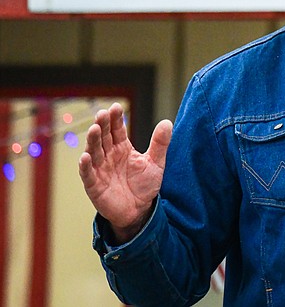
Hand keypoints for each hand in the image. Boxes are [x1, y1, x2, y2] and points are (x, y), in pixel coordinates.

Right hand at [78, 102, 171, 242]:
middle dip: (103, 126)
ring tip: (94, 129)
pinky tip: (85, 157)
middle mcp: (109, 156)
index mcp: (123, 149)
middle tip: (102, 114)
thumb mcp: (156, 163)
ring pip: (94, 152)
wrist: (139, 210)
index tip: (116, 107)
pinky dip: (85, 166)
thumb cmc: (144, 185)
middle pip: (104, 138)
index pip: (117, 131)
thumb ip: (160, 143)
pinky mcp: (94, 185)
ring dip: (93, 141)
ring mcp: (100, 170)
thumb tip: (167, 122)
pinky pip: (88, 174)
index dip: (116, 119)